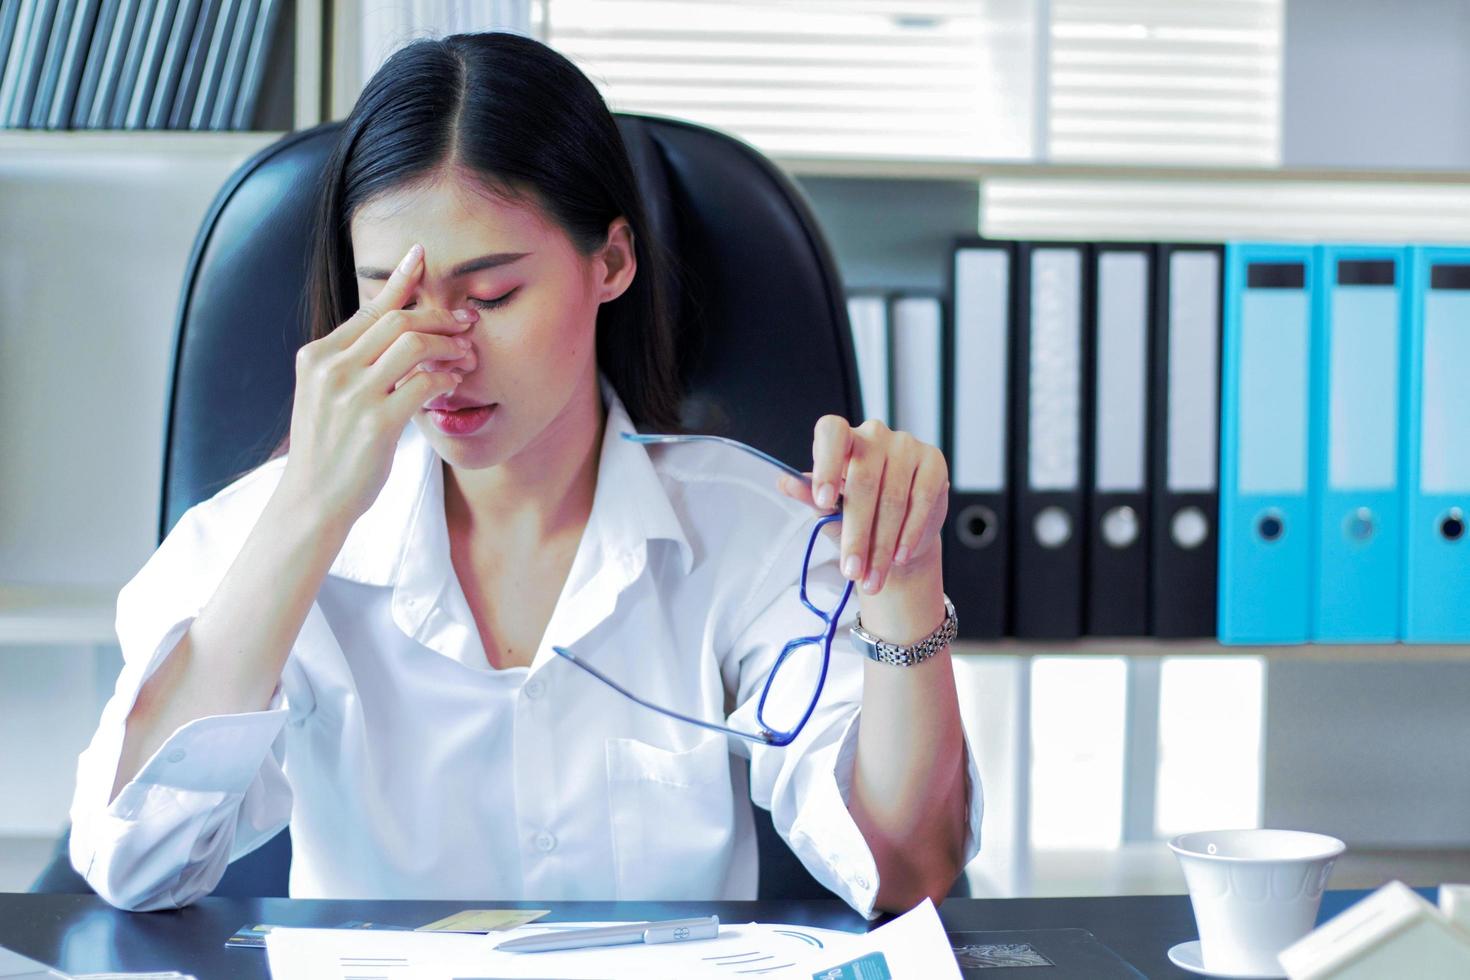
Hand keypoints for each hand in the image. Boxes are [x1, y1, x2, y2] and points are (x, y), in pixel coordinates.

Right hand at [279, 242, 477, 522]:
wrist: (312, 500)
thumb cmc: (329, 449)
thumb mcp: (328, 395)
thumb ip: (352, 361)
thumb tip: (392, 328)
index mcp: (317, 356)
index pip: (368, 309)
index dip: (400, 281)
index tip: (422, 256)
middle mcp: (331, 369)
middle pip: (397, 321)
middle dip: (439, 316)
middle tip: (466, 324)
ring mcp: (352, 395)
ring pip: (414, 345)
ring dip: (448, 345)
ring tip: (466, 354)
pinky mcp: (376, 423)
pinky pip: (424, 383)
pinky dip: (446, 377)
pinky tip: (454, 382)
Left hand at [777, 417, 949, 595]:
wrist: (898, 533)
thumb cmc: (857, 515)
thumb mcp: (829, 508)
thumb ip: (811, 496)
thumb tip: (785, 483)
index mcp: (842, 438)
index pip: (832, 433)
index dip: (826, 464)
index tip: (822, 502)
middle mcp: (874, 434)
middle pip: (863, 481)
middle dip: (857, 534)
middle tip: (851, 571)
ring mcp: (906, 445)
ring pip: (893, 498)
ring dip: (882, 545)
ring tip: (873, 577)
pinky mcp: (933, 462)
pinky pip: (920, 500)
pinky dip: (909, 533)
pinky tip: (899, 556)